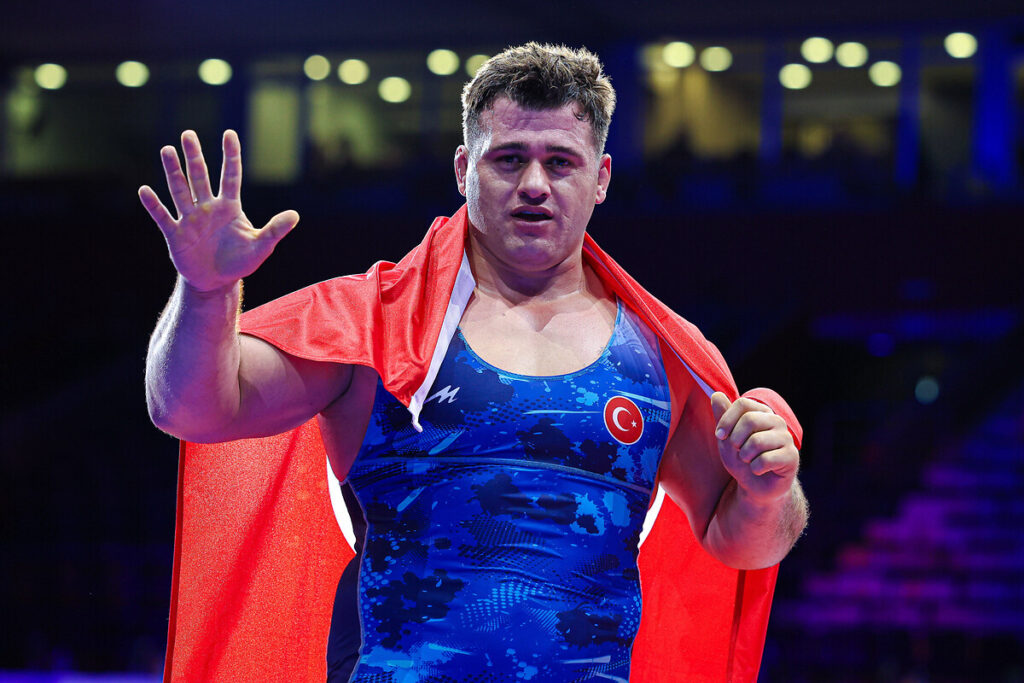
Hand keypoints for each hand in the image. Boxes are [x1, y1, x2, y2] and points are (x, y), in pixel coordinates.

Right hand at [138, 130, 298, 291]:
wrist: (216, 282)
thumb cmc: (239, 262)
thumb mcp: (261, 246)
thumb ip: (275, 230)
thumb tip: (295, 215)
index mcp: (229, 207)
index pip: (230, 176)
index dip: (230, 156)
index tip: (229, 133)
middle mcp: (208, 207)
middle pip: (200, 177)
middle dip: (194, 156)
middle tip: (188, 134)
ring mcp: (190, 219)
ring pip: (180, 190)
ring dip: (173, 172)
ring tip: (167, 150)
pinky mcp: (175, 234)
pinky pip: (163, 216)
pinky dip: (154, 205)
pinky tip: (145, 190)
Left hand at [711, 392, 798, 504]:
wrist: (755, 486)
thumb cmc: (741, 459)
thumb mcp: (726, 438)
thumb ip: (722, 417)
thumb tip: (716, 394)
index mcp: (761, 413)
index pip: (743, 404)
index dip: (727, 420)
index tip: (720, 435)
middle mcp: (777, 422)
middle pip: (750, 420)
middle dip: (735, 440)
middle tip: (738, 452)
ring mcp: (787, 438)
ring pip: (757, 441)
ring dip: (745, 456)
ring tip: (749, 461)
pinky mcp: (792, 457)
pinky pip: (766, 459)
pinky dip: (755, 468)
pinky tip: (759, 470)